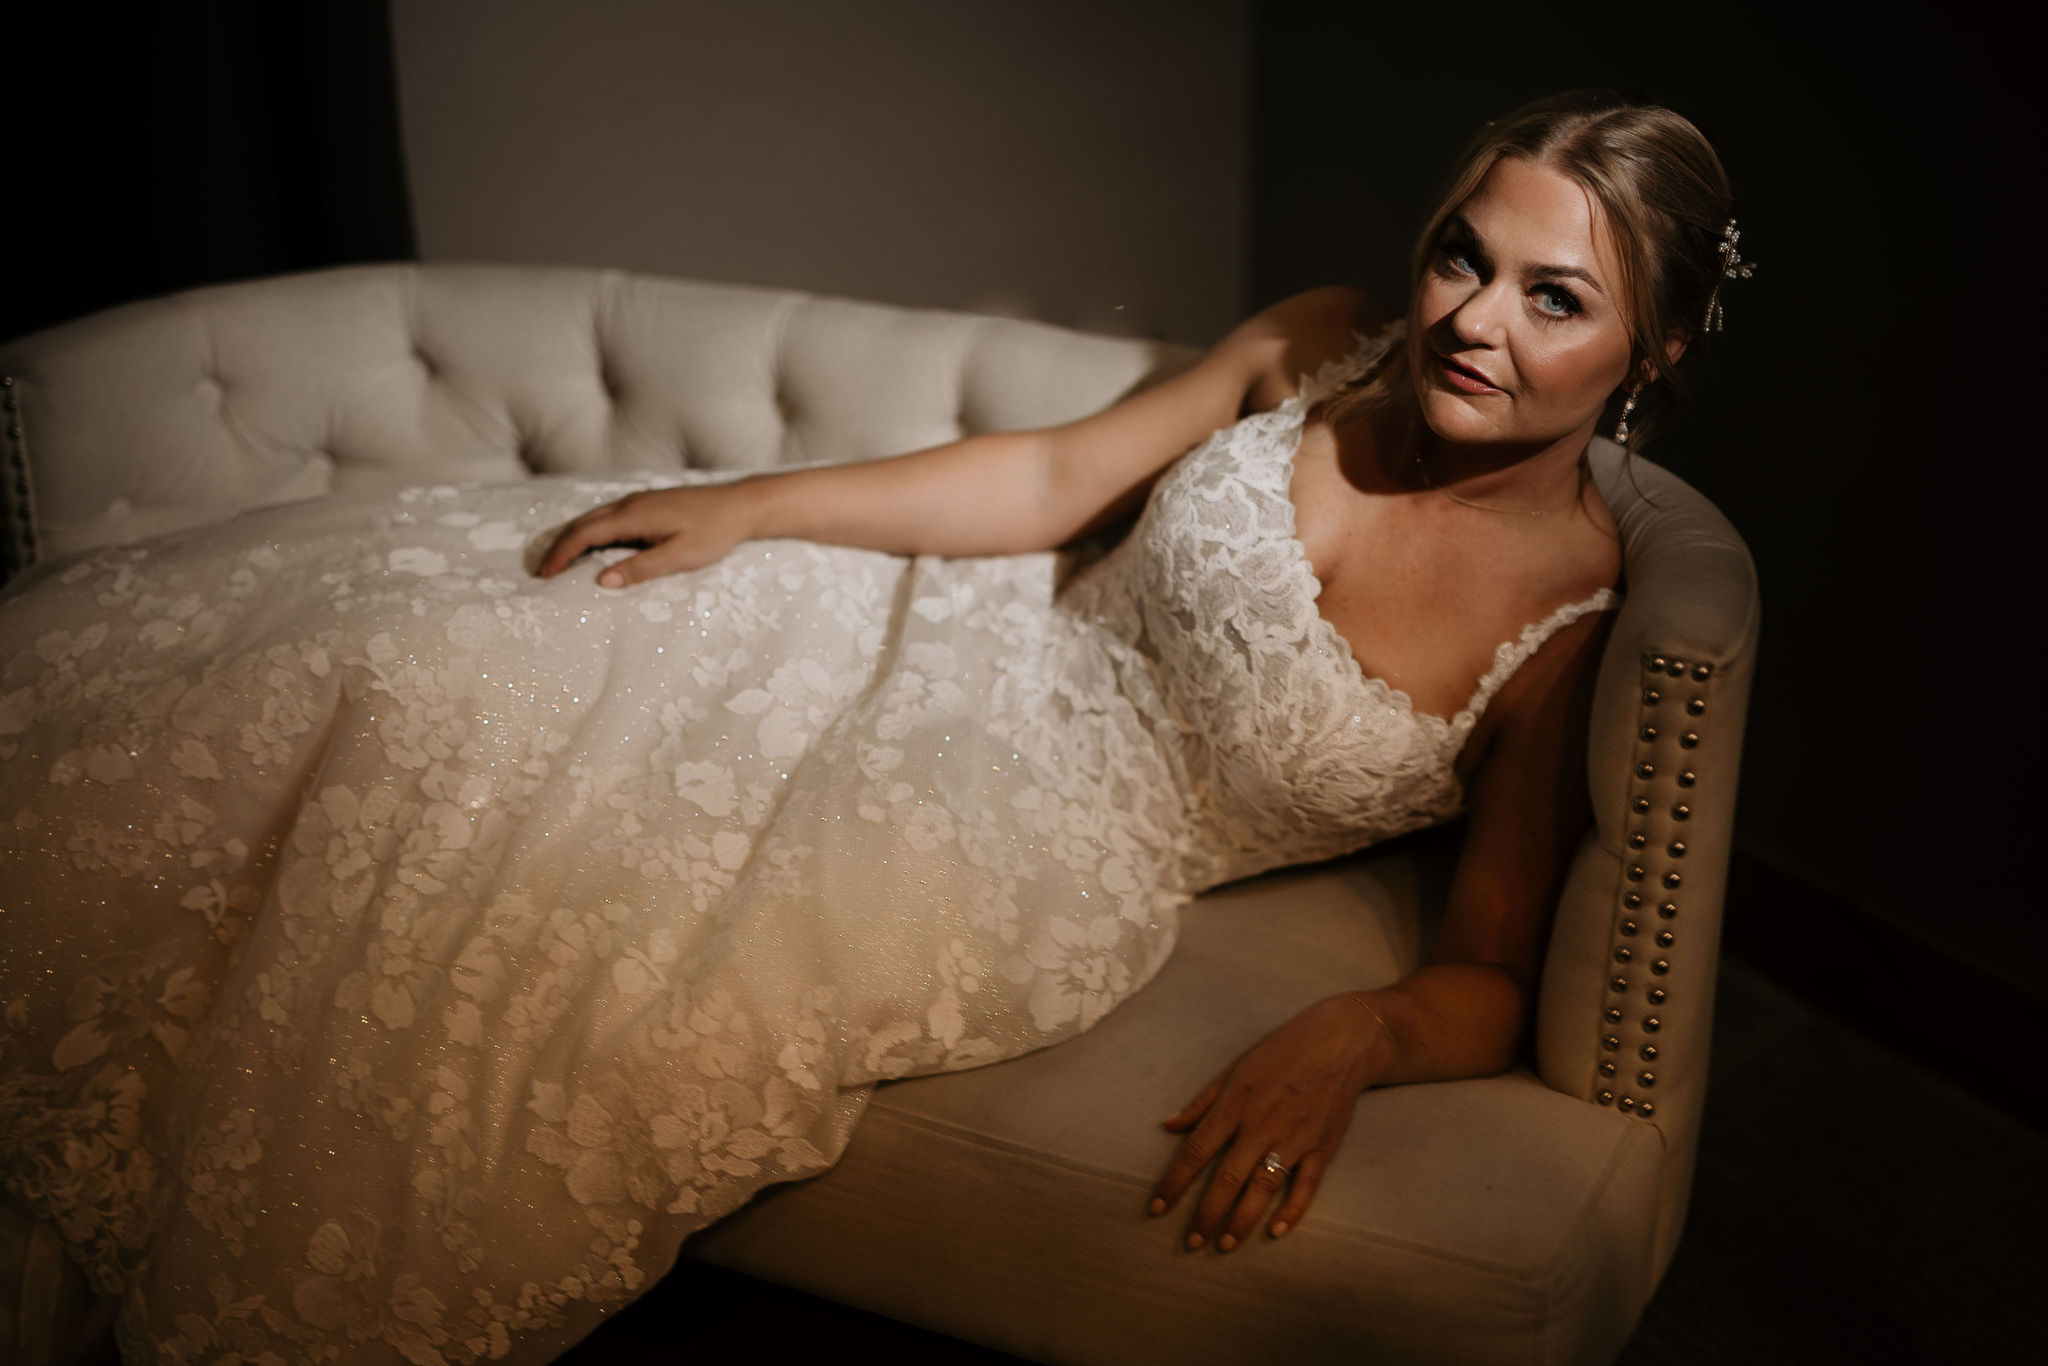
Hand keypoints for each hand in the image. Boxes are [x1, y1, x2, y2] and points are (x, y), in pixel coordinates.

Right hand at [535, 483, 757, 584]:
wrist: (741, 505)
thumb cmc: (714, 532)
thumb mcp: (680, 556)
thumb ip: (641, 568)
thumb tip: (602, 581)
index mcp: (633, 515)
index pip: (584, 534)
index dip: (561, 555)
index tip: (545, 576)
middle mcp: (630, 503)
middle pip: (582, 523)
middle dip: (560, 547)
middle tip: (543, 572)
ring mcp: (638, 500)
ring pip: (594, 518)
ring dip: (573, 538)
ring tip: (560, 562)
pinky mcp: (648, 503)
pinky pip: (608, 517)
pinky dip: (591, 532)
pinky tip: (593, 547)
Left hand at [1149, 992, 1390, 1251]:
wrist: (1340, 1042)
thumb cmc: (1281, 1051)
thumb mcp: (1234, 1069)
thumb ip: (1201, 1102)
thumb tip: (1167, 1125)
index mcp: (1235, 1104)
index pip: (1196, 1151)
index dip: (1174, 1183)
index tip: (1156, 1209)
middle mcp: (1261, 1125)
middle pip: (1227, 1179)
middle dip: (1206, 1215)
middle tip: (1191, 1243)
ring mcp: (1294, 1138)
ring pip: (1263, 1189)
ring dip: (1242, 1221)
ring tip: (1225, 1245)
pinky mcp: (1322, 1147)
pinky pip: (1306, 1187)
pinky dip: (1292, 1211)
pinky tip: (1275, 1232)